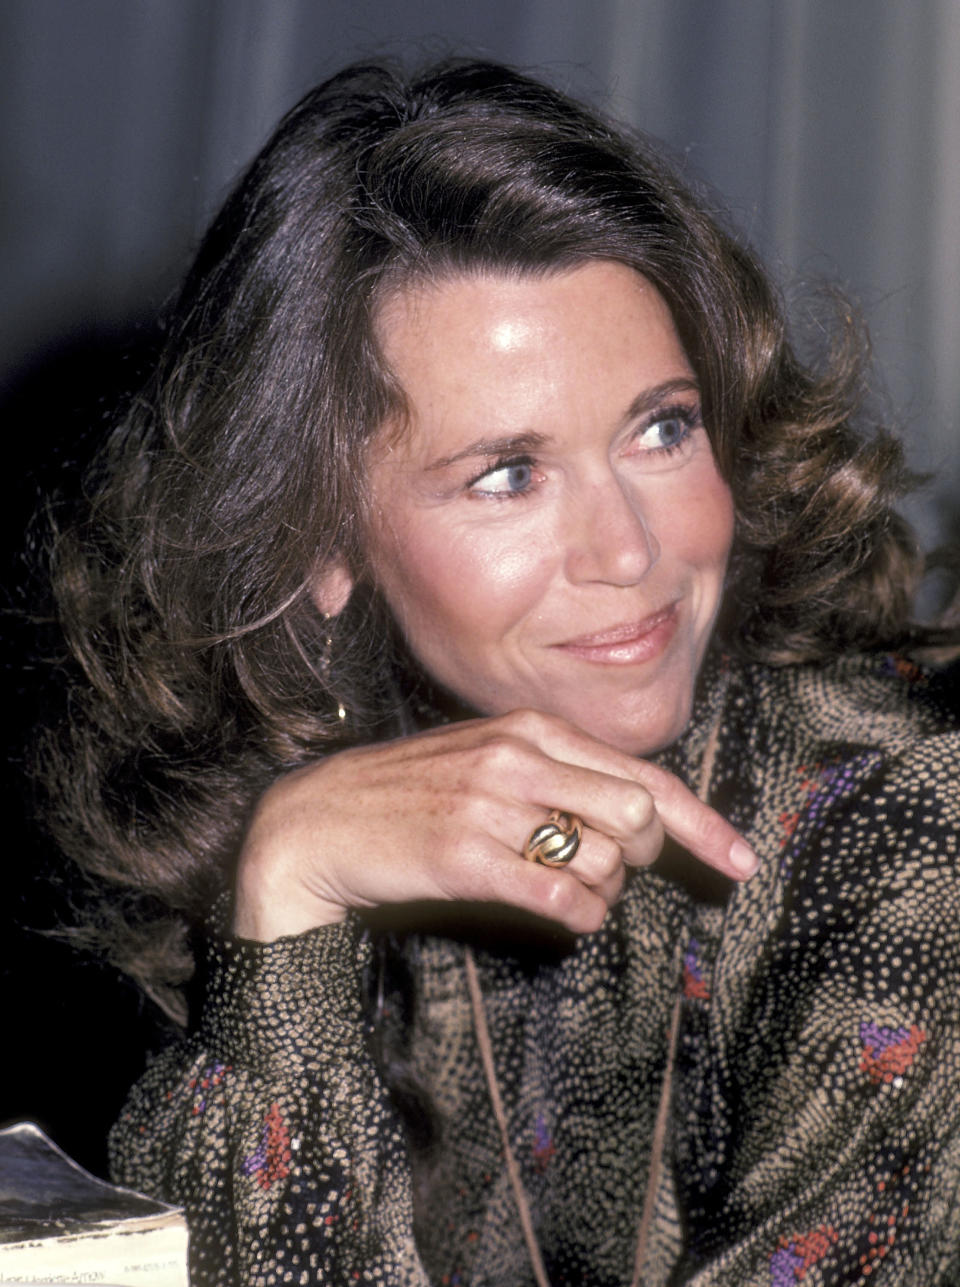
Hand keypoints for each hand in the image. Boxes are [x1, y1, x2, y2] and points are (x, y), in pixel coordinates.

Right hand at [233, 709, 757, 940]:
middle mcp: (518, 756)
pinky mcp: (466, 854)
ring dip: (604, 890)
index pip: (643, 773)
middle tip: (606, 872)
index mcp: (530, 728)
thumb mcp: (486, 761)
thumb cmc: (408, 796)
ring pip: (608, 857)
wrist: (315, 822)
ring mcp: (491, 803)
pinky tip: (560, 913)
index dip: (703, 823)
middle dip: (641, 858)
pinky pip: (563, 895)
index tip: (742, 862)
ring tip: (566, 890)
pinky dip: (579, 915)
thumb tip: (637, 818)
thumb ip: (558, 775)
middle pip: (638, 815)